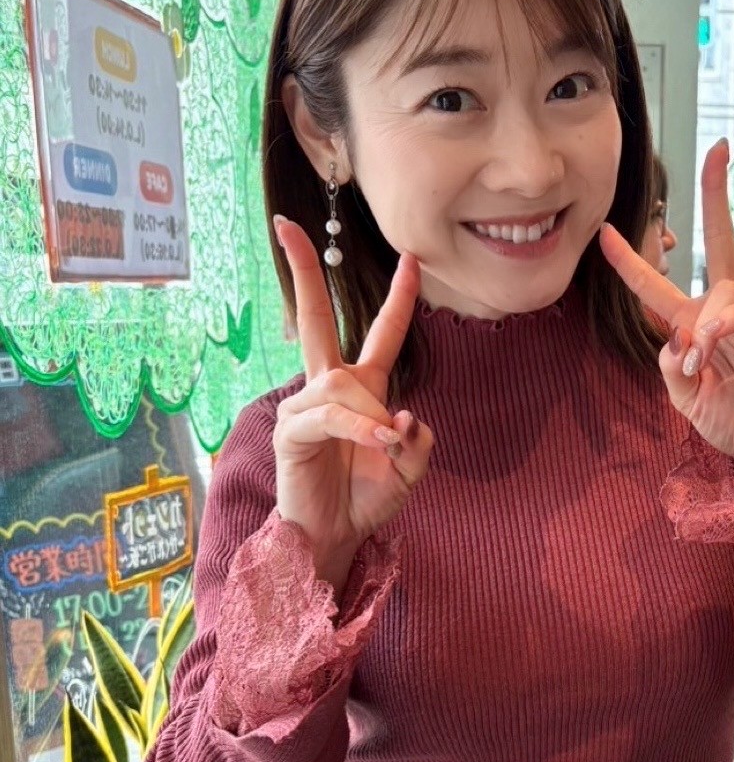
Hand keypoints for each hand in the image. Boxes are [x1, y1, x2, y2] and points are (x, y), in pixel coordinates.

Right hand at [273, 217, 433, 596]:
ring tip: (386, 447)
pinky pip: (329, 415)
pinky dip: (358, 428)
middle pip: (314, 317)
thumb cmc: (367, 498)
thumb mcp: (410, 470)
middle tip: (286, 225)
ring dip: (372, 417)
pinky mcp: (290, 430)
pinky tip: (376, 443)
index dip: (400, 297)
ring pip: (343, 386)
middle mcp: (329, 388)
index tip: (411, 257)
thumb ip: (419, 442)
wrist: (336, 536)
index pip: (382, 333)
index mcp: (363, 389)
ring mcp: (304, 406)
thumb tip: (404, 416)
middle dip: (303, 270)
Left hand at [598, 141, 733, 457]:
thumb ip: (671, 371)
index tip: (604, 232)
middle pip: (717, 240)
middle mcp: (722, 311)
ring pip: (721, 290)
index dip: (630, 261)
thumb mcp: (686, 402)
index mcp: (692, 326)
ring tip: (699, 361)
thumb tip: (675, 337)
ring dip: (703, 325)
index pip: (655, 287)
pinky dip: (726, 325)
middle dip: (716, 194)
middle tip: (718, 149)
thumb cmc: (733, 423)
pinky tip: (714, 344)